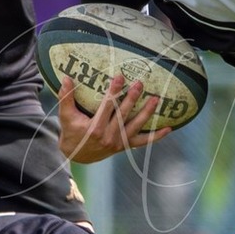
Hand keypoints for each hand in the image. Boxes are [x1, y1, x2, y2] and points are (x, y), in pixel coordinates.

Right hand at [55, 75, 169, 163]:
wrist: (76, 155)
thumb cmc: (71, 132)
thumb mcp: (66, 116)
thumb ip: (66, 97)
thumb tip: (65, 78)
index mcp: (95, 128)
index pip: (106, 106)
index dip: (113, 91)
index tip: (120, 77)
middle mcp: (108, 136)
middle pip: (123, 114)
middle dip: (132, 98)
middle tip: (139, 84)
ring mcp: (118, 143)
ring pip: (135, 126)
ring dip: (147, 113)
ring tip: (156, 99)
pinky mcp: (124, 147)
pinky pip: (143, 142)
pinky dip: (156, 137)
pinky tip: (169, 129)